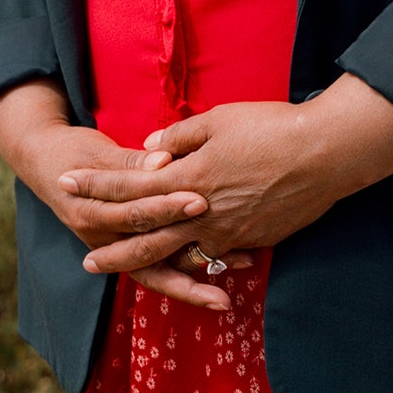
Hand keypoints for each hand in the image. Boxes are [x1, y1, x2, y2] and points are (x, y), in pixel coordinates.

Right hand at [0, 80, 236, 311]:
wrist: (48, 168)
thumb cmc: (74, 153)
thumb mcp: (97, 151)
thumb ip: (131, 162)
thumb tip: (163, 161)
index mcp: (90, 210)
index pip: (134, 210)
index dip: (166, 206)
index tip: (200, 200)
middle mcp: (102, 238)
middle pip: (148, 253)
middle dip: (191, 257)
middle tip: (234, 258)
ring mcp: (116, 248)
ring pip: (155, 273)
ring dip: (191, 286)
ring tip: (226, 298)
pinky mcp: (128, 250)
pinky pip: (158, 268)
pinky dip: (187, 275)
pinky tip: (221, 273)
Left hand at [64, 74, 392, 282]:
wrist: (326, 155)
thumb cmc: (271, 128)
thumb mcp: (218, 120)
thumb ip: (179, 138)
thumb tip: (152, 151)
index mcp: (187, 179)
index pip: (129, 185)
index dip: (96, 185)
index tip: (66, 183)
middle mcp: (201, 214)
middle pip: (145, 237)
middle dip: (113, 249)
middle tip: (86, 262)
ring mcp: (227, 233)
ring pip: (180, 255)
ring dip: (151, 264)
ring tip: (131, 272)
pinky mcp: (252, 241)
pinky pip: (216, 254)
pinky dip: (196, 260)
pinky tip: (186, 263)